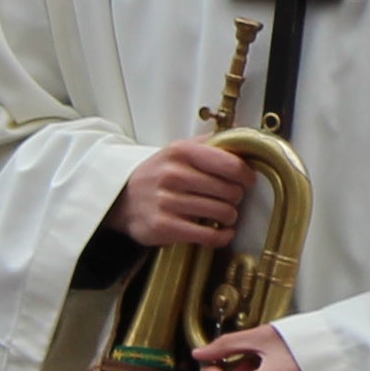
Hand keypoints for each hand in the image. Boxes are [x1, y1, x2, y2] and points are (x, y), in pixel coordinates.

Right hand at [118, 142, 251, 249]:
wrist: (121, 200)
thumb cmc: (158, 175)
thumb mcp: (177, 150)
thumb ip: (209, 142)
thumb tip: (243, 133)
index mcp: (181, 152)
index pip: (231, 165)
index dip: (247, 175)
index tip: (248, 181)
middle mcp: (173, 174)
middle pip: (230, 191)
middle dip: (237, 197)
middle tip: (232, 199)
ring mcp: (167, 201)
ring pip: (222, 213)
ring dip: (230, 217)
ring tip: (225, 214)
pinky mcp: (164, 226)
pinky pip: (208, 235)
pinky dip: (222, 237)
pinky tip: (223, 232)